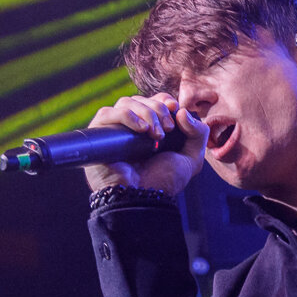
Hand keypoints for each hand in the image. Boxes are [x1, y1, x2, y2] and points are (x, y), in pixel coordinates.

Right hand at [82, 92, 208, 195]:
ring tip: (155, 135)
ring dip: (145, 113)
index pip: (151, 100)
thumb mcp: (191, 159)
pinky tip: (141, 129)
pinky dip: (126, 116)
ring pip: (125, 103)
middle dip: (158, 110)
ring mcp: (113, 130)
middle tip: (167, 130)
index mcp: (148, 128)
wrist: (142, 197)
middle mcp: (129, 127)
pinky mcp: (98, 134)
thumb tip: (182, 111)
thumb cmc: (163, 182)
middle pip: (140, 100)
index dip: (162, 99)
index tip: (174, 108)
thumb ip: (198, 133)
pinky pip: (107, 113)